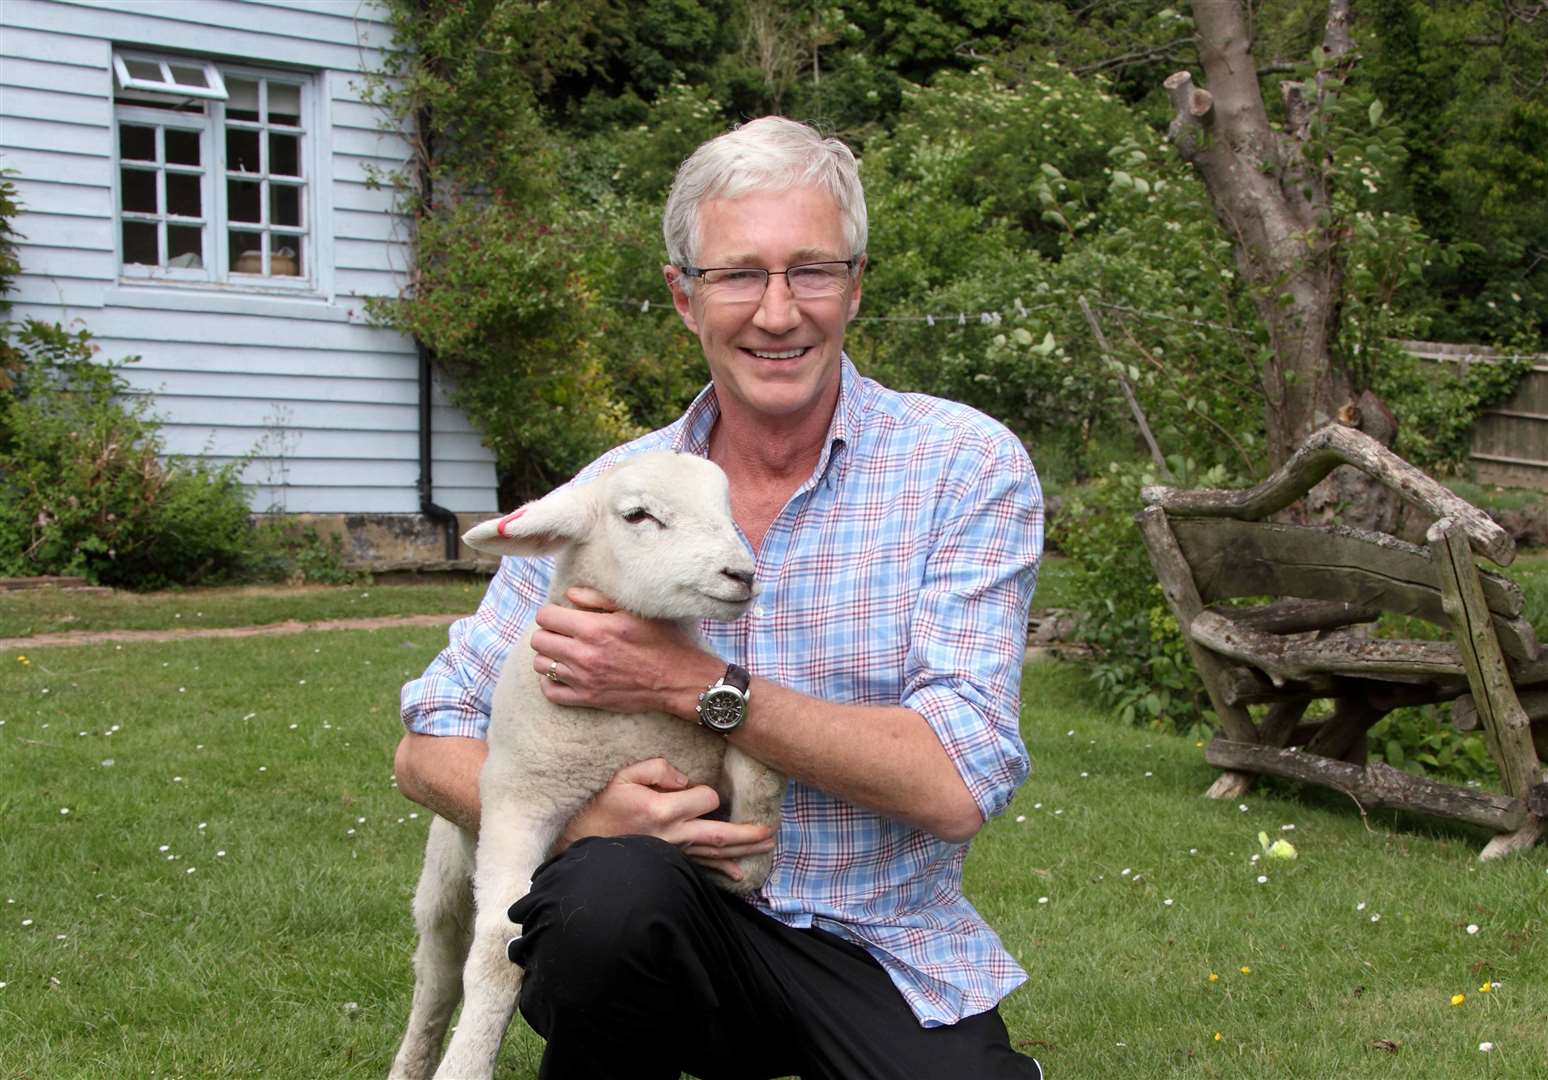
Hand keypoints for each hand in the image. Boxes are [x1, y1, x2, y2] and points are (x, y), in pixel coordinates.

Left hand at [530, 587, 719, 718]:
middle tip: (563, 633)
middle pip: (538, 640)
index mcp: (594, 628)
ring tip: (564, 652)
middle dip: (548, 632)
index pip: (546, 617)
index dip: (551, 613)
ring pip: (540, 665)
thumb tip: (569, 595)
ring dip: (549, 656)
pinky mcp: (588, 698)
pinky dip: (550, 682)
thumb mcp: (634, 611)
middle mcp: (584, 654)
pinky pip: (550, 692)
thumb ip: (597, 600)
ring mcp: (583, 679)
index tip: (562, 615)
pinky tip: (563, 674)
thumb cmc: (662, 640)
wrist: (679, 679)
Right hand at [556, 757, 775, 881]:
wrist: (583, 844)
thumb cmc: (603, 808)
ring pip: (715, 852)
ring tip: (767, 845)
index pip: (705, 799)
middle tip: (771, 831)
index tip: (696, 789)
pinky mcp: (670, 862)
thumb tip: (684, 779)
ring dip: (743, 850)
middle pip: (720, 834)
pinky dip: (721, 871)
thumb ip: (656, 768)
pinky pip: (700, 868)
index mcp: (663, 811)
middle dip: (747, 834)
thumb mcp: (623, 776)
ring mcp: (673, 853)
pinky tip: (739, 875)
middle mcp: (673, 835)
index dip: (708, 792)